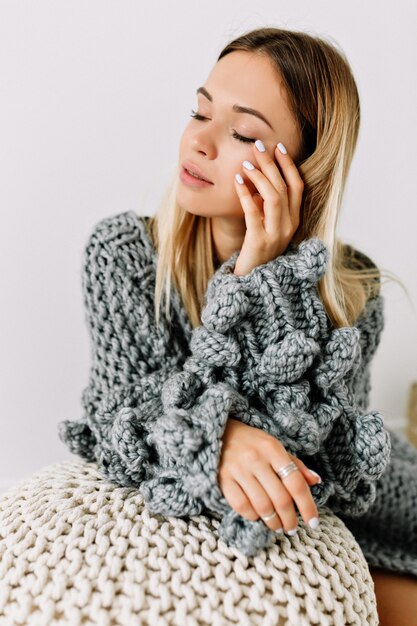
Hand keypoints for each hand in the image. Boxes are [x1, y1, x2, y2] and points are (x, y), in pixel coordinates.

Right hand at [218, 418, 320, 533]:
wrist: (220, 432)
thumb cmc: (252, 443)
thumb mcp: (275, 446)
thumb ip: (295, 464)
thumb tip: (315, 481)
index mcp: (273, 449)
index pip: (295, 483)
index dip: (307, 506)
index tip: (313, 523)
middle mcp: (256, 458)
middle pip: (280, 498)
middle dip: (290, 519)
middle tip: (292, 529)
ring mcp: (238, 469)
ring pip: (262, 505)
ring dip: (273, 522)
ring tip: (278, 526)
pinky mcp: (223, 478)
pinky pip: (241, 505)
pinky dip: (252, 516)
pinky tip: (258, 518)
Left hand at [233, 140, 303, 275]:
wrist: (251, 282)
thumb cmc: (256, 251)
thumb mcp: (266, 226)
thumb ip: (267, 207)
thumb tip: (258, 178)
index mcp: (294, 220)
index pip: (298, 186)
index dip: (289, 165)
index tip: (279, 147)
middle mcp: (289, 226)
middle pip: (285, 187)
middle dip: (272, 164)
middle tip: (259, 145)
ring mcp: (276, 235)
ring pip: (274, 197)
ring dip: (260, 177)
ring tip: (246, 163)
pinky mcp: (260, 242)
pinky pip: (253, 212)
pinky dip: (245, 194)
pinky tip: (236, 181)